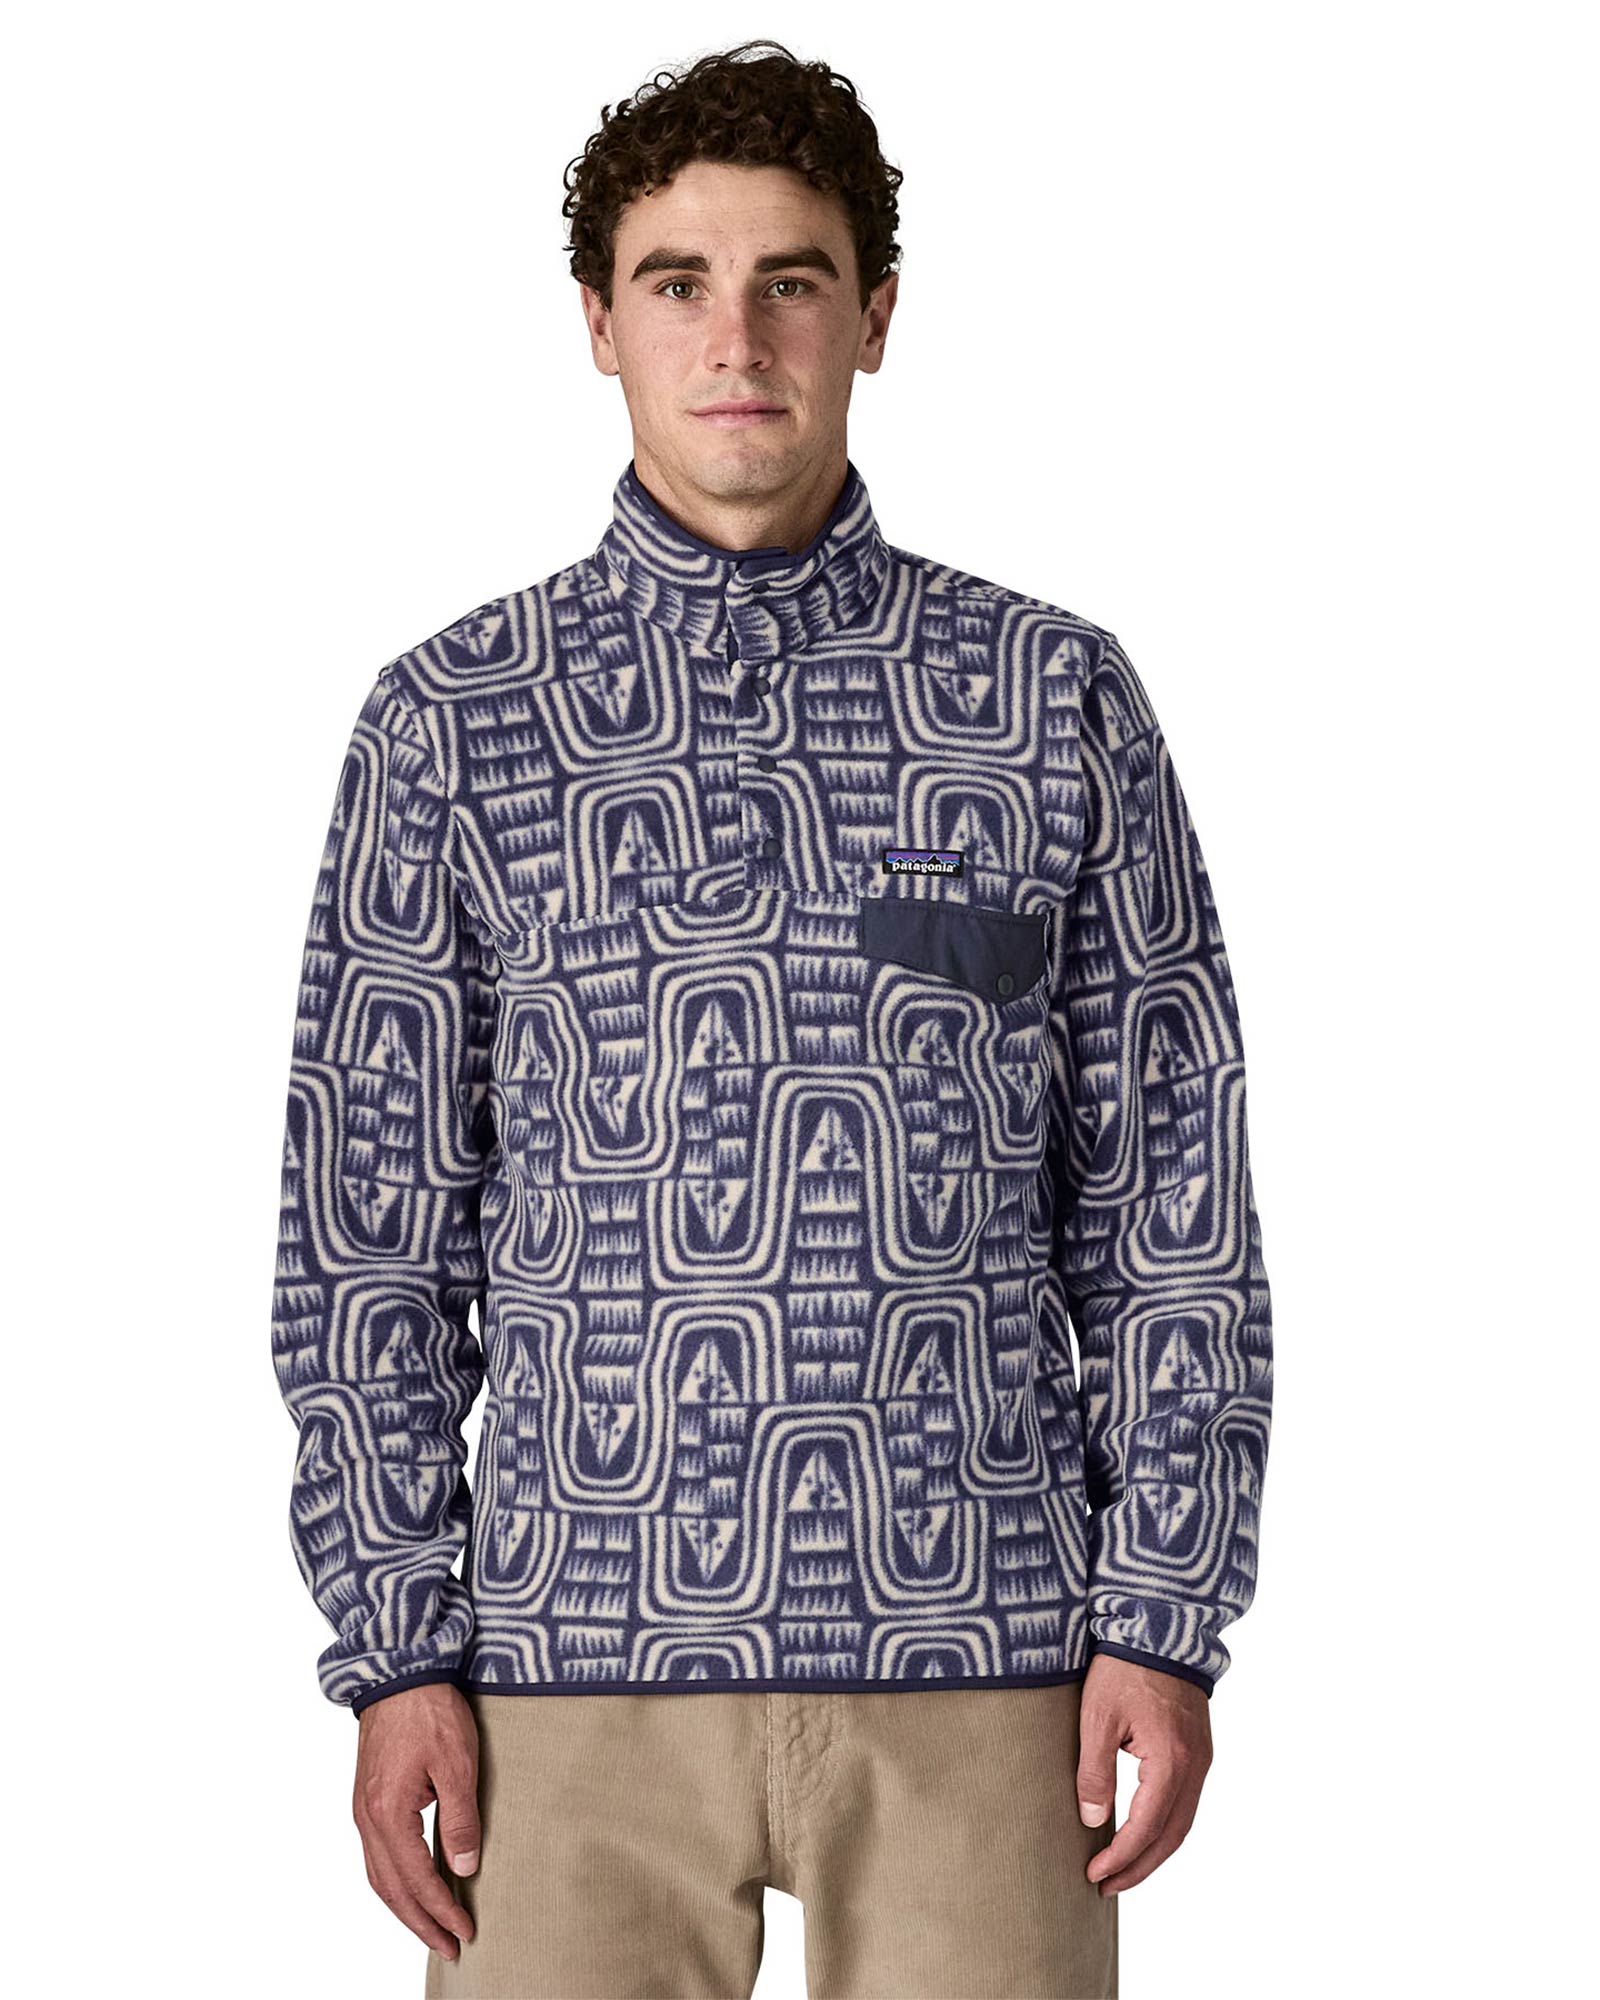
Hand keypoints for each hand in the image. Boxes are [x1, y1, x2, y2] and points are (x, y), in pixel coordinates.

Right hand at [352, 1683, 480, 1959]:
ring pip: (379, 1876)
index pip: (417, 1880)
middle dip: (421, 1923)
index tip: (465, 1932)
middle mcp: (367, 1818)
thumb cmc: (429, 1709)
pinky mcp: (367, 1798)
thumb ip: (460, 1818)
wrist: (398, 1670)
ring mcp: (363, 1809)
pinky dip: (394, 1881)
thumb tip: (463, 1867)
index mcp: (388, 1813)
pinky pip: (376, 1855)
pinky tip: (412, 1885)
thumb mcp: (457, 1762)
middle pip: (391, 1889)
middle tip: (450, 1946)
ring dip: (405, 1907)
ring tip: (432, 1927)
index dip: (441, 1911)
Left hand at [1075, 1654, 1212, 1895]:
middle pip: (1171, 1836)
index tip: (1094, 1874)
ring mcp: (1201, 1758)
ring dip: (1154, 1851)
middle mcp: (1195, 1766)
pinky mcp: (1198, 1749)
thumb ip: (1094, 1771)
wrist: (1159, 1625)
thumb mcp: (1097, 1716)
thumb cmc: (1124, 1666)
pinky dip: (1165, 1827)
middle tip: (1106, 1886)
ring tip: (1121, 1869)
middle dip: (1139, 1867)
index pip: (1146, 1827)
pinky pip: (1186, 1802)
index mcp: (1171, 1760)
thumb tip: (1092, 1820)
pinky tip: (1142, 1832)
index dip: (1120, 1856)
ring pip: (1182, 1822)